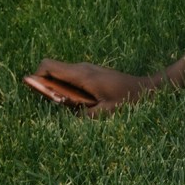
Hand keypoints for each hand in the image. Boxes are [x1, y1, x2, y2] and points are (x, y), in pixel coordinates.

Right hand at [21, 59, 161, 115]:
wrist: (149, 88)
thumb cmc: (130, 100)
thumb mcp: (107, 112)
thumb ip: (85, 116)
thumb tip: (67, 117)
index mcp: (82, 75)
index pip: (47, 66)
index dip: (36, 77)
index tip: (37, 92)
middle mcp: (82, 68)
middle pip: (51, 70)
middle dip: (46, 86)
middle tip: (54, 103)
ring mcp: (87, 69)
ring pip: (62, 76)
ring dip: (58, 89)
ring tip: (68, 105)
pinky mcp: (92, 74)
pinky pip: (72, 79)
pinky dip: (69, 90)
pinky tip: (80, 103)